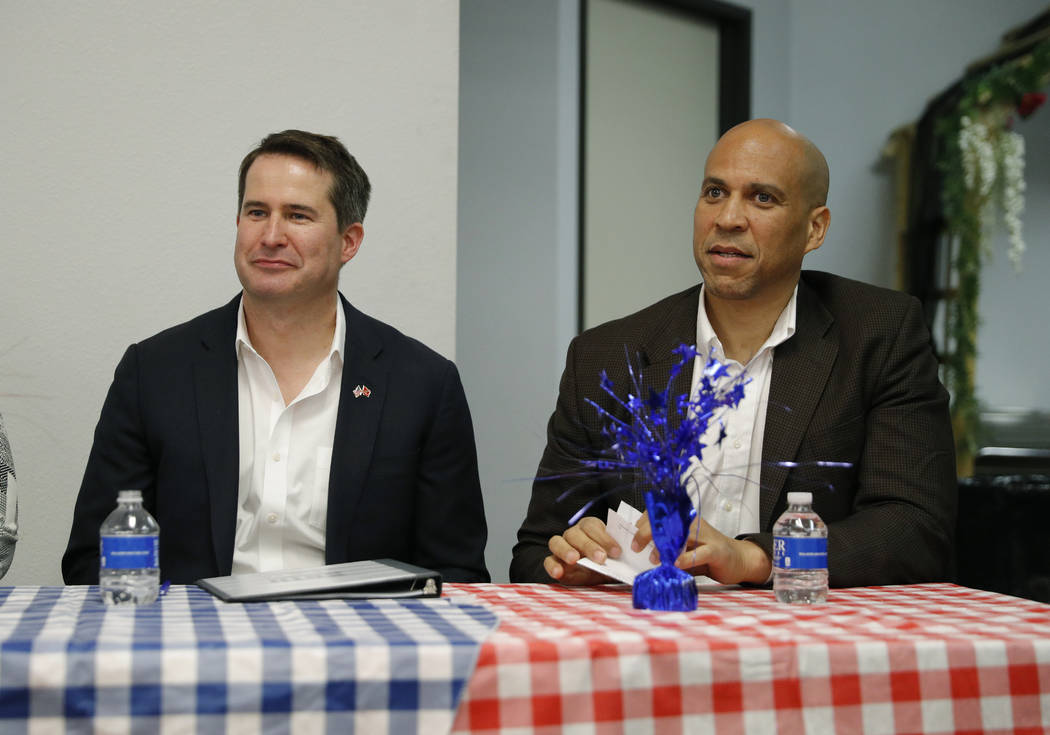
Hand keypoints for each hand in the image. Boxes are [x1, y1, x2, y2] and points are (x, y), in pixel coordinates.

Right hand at [543, 516, 621, 584]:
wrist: (598, 575)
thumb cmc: (608, 561)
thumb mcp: (617, 557)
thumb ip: (620, 554)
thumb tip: (633, 554)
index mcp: (590, 527)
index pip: (593, 527)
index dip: (605, 538)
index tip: (617, 552)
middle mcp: (574, 534)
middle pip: (576, 534)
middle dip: (589, 546)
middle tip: (601, 558)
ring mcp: (561, 546)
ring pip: (557, 542)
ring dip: (566, 550)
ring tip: (575, 559)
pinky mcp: (554, 561)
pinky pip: (548, 560)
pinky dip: (552, 565)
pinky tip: (558, 572)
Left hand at [632, 515, 770, 584]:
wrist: (739, 559)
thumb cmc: (708, 553)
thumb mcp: (684, 547)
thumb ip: (667, 547)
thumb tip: (643, 551)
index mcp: (684, 520)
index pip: (660, 513)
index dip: (644, 522)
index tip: (634, 537)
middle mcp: (693, 523)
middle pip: (666, 521)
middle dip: (647, 532)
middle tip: (636, 547)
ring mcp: (706, 536)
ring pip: (680, 535)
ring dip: (664, 547)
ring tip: (654, 558)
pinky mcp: (716, 550)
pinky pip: (700, 553)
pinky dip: (687, 558)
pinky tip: (677, 564)